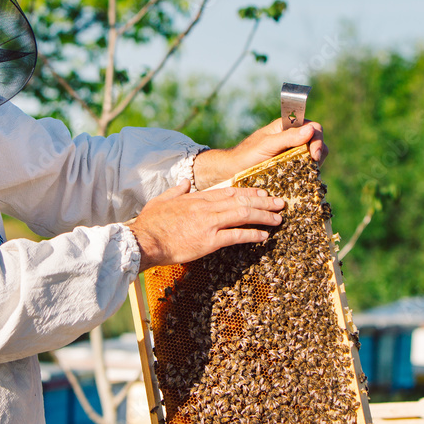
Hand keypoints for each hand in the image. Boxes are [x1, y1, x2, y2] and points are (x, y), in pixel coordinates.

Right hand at [129, 180, 284, 270]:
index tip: (262, 193)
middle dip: (263, 202)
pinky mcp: (208, 241)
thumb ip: (176, 190)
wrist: (144, 240)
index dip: (248, 192)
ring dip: (263, 216)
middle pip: (241, 201)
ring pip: (243, 215)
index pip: (229, 191)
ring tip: (278, 218)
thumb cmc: (150, 223)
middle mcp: (206, 208)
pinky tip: (264, 236)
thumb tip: (184, 182)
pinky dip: (252, 235)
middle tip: (280, 203)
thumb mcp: (161, 200)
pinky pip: (236, 236)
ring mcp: (209, 223)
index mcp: (197, 198)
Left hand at [192, 119, 327, 190]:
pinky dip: (309, 175)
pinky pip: (307, 170)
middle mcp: (293, 139)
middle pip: (317, 142)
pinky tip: (304, 181)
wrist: (233, 172)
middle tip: (313, 166)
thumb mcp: (268, 145)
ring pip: (315, 157)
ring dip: (315, 165)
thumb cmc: (247, 155)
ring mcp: (294, 154)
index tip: (314, 155)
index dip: (317, 139)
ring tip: (307, 175)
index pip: (313, 127)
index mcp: (288, 127)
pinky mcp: (293, 169)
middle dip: (319, 153)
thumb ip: (288, 137)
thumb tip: (311, 129)